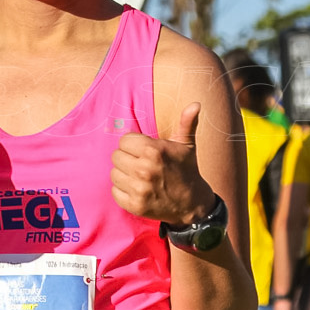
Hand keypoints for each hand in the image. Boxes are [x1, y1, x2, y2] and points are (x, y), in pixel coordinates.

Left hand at [110, 102, 213, 224]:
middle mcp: (144, 169)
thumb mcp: (186, 145)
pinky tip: (137, 189)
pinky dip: (123, 191)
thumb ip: (186, 122)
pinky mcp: (135, 206)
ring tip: (139, 177)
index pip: (124, 140)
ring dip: (124, 175)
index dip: (133, 145)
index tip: (144, 151)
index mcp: (154, 151)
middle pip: (116, 156)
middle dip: (127, 159)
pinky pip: (115, 192)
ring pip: (114, 174)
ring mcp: (139, 189)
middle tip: (141, 164)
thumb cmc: (186, 169)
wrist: (193, 203)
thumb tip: (196, 104)